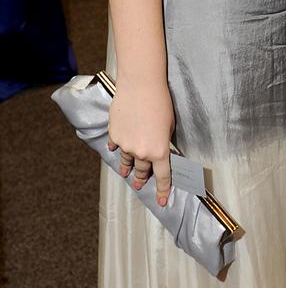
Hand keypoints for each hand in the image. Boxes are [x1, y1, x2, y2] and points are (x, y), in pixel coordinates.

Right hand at [107, 81, 174, 206]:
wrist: (141, 86)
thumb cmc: (160, 102)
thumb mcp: (169, 125)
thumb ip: (163, 141)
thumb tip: (158, 149)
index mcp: (159, 151)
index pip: (162, 176)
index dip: (162, 190)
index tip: (161, 200)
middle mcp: (141, 152)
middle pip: (142, 170)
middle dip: (141, 177)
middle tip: (139, 183)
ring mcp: (126, 145)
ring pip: (127, 161)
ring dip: (127, 167)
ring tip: (126, 172)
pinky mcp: (114, 135)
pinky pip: (116, 146)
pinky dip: (118, 147)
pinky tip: (117, 148)